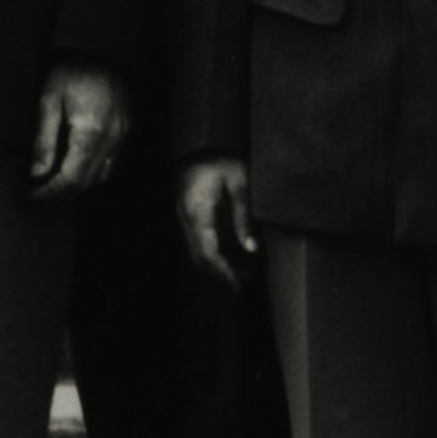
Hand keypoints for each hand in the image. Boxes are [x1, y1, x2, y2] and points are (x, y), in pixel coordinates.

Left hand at [31, 60, 130, 197]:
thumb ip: (44, 141)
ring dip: (79, 182)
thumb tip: (36, 173)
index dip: (50, 190)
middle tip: (40, 188)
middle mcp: (111, 139)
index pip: (70, 178)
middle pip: (87, 181)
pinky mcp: (126, 129)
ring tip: (56, 177)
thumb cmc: (70, 72)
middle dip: (62, 190)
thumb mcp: (48, 102)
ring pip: (102, 175)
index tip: (32, 192)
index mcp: (90, 133)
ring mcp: (122, 135)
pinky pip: (112, 161)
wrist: (100, 50)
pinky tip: (77, 162)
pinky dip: (94, 170)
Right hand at [178, 156, 258, 280]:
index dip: (221, 271)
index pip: (207, 251)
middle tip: (242, 287)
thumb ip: (243, 214)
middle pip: (200, 256)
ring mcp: (185, 219)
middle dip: (220, 273)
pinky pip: (200, 241)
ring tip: (242, 277)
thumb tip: (251, 248)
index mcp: (196, 212)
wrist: (196, 150)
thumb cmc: (220, 160)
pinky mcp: (190, 218)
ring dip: (217, 266)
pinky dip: (214, 253)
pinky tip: (232, 259)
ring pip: (198, 251)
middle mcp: (186, 220)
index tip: (237, 285)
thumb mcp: (239, 180)